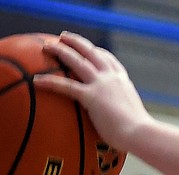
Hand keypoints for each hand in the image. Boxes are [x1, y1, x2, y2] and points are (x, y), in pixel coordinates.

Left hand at [38, 32, 152, 151]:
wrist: (141, 133)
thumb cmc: (139, 132)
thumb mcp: (134, 115)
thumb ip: (124, 112)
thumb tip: (122, 123)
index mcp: (123, 81)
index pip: (109, 60)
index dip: (97, 52)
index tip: (90, 49)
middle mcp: (111, 78)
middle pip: (91, 52)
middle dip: (75, 42)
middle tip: (63, 37)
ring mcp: (101, 85)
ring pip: (76, 61)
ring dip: (60, 51)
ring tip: (46, 46)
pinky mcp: (91, 97)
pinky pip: (66, 86)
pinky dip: (50, 81)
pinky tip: (37, 81)